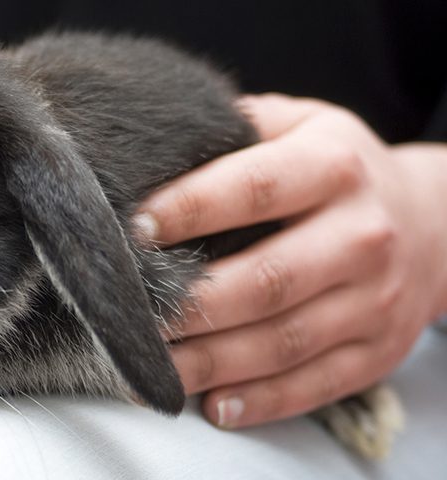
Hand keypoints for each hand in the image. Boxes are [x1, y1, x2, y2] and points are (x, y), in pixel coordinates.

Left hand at [134, 93, 446, 428]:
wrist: (435, 225)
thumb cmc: (338, 171)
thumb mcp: (302, 125)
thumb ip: (238, 126)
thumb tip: (157, 135)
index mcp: (335, 167)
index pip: (255, 187)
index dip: (191, 208)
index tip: (133, 228)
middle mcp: (362, 235)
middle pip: (267, 279)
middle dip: (191, 303)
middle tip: (129, 315)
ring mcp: (375, 300)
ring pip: (284, 342)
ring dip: (211, 362)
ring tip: (152, 368)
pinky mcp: (377, 351)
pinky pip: (316, 384)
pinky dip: (262, 401)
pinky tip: (214, 405)